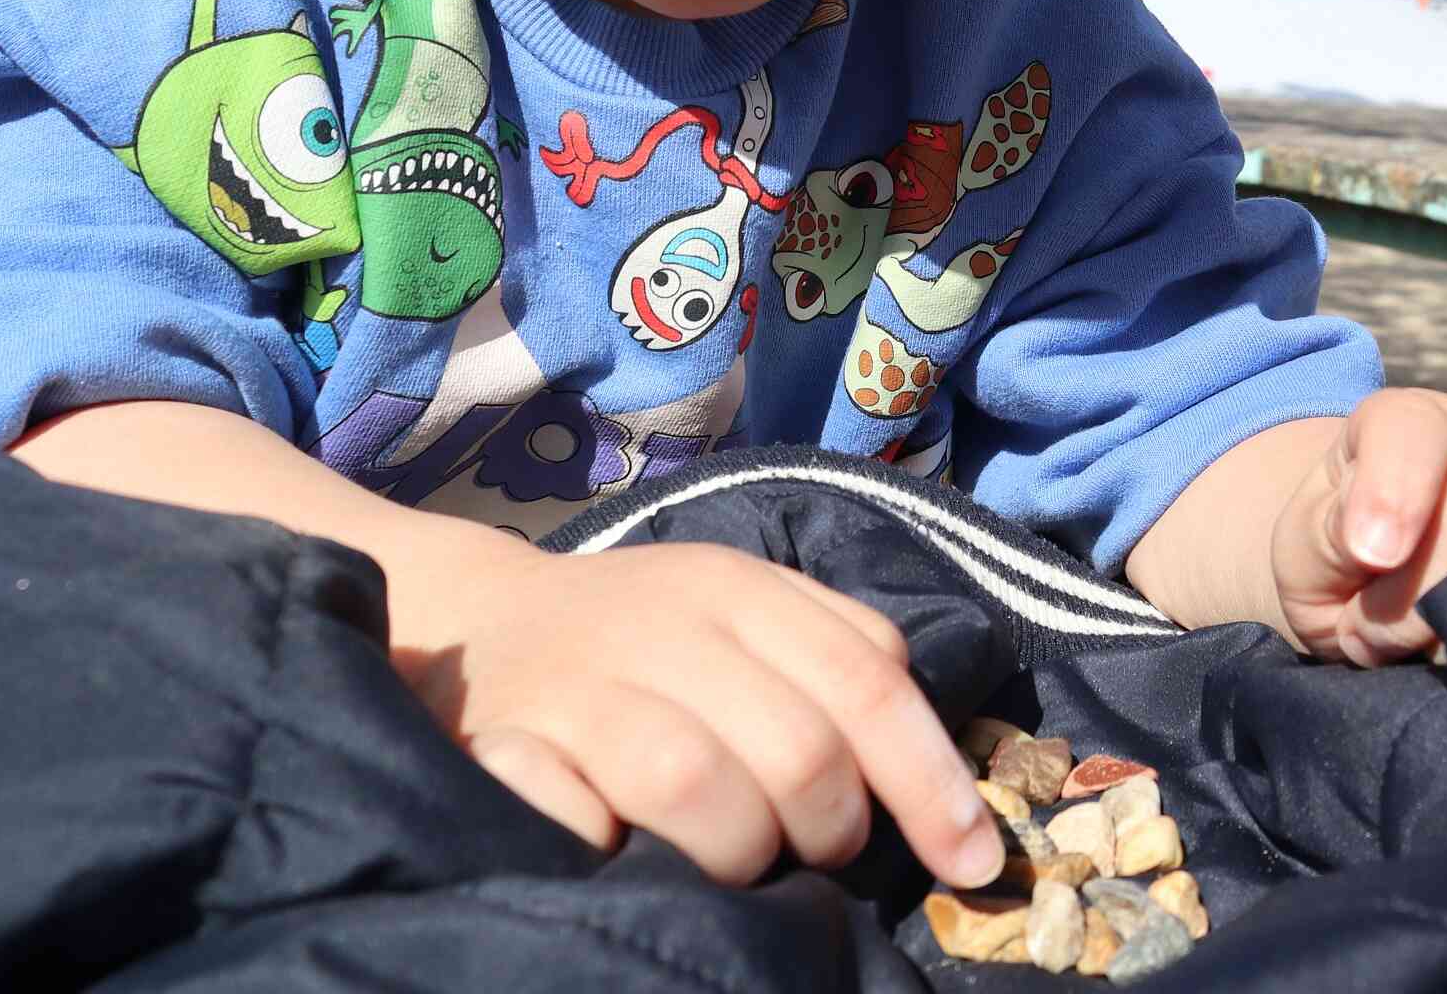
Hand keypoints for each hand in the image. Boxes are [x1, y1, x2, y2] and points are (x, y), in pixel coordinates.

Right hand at [406, 539, 1005, 888]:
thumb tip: (938, 771)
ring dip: (735, 850)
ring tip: (732, 858)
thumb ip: (840, 661)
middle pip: (798, 748)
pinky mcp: (503, 746)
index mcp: (738, 587)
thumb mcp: (746, 614)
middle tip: (812, 849)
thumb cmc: (641, 640)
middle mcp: (663, 625)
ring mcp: (579, 686)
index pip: (869, 681)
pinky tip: (623, 849)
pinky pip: (578, 820)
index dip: (931, 782)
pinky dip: (612, 849)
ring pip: (695, 782)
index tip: (971, 860)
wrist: (474, 626)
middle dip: (829, 826)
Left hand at [1269, 389, 1446, 666]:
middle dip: (1417, 594)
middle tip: (1366, 631)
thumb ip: (1334, 535)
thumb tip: (1386, 551)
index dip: (1394, 494)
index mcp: (1408, 419)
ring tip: (1409, 641)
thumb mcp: (1305, 542)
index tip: (1370, 557)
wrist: (1377, 580)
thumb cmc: (1334, 550)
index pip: (1413, 433)